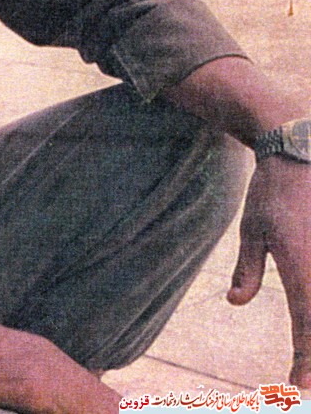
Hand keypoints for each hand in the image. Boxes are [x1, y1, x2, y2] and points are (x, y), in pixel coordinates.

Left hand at [228, 156, 310, 386]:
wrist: (300, 150)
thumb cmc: (273, 190)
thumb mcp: (253, 229)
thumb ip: (247, 269)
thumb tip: (235, 301)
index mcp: (301, 269)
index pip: (308, 331)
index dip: (305, 365)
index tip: (296, 388)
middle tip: (301, 379)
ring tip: (304, 356)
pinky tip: (307, 322)